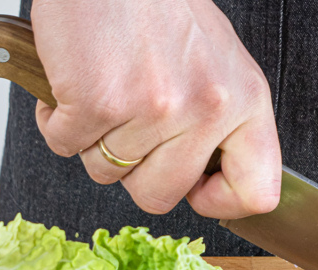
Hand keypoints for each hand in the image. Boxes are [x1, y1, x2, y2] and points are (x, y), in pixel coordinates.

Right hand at [31, 0, 280, 217]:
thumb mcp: (220, 63)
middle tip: (131, 134)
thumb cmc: (161, 7)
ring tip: (105, 93)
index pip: (257, 190)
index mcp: (246, 102)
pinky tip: (74, 86)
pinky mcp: (98, 102)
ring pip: (108, 172)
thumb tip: (213, 183)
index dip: (223, 202)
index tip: (199, 190)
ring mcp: (153, 108)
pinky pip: (66, 146)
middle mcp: (206, 109)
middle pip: (162, 196)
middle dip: (136, 173)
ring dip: (95, 141)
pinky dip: (59, 122)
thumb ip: (225, 122)